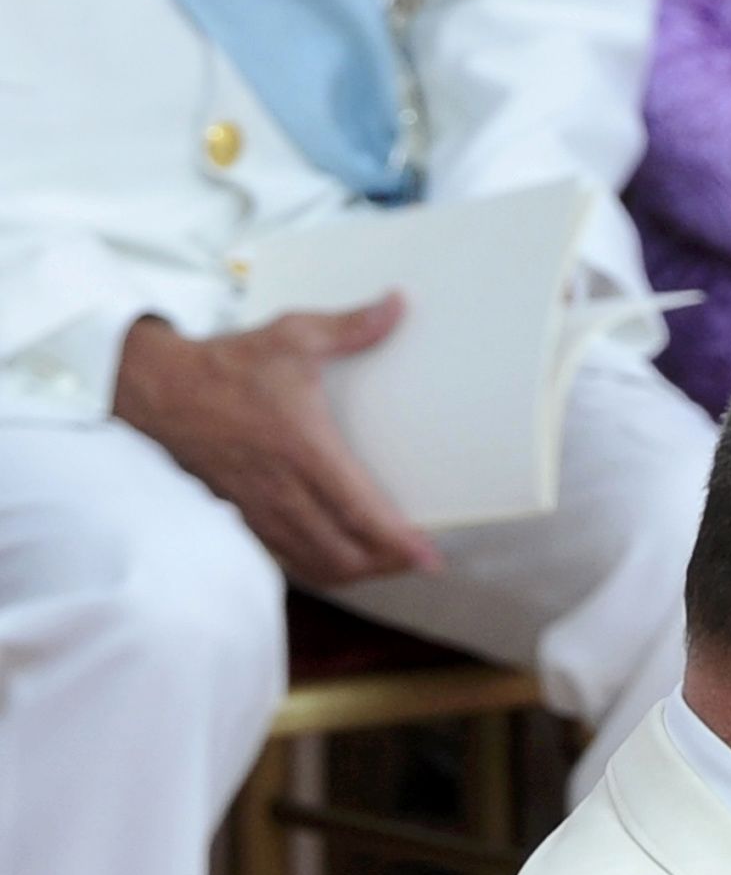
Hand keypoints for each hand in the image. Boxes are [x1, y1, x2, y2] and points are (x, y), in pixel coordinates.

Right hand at [110, 305, 438, 589]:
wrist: (157, 388)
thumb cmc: (228, 365)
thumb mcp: (293, 337)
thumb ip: (351, 328)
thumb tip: (398, 304)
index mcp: (305, 451)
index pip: (361, 514)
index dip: (400, 545)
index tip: (429, 558)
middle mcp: (285, 489)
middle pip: (347, 555)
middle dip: (387, 565)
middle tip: (415, 556)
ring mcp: (262, 508)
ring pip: (319, 564)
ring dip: (357, 571)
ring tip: (386, 561)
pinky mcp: (245, 514)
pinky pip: (290, 558)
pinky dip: (322, 567)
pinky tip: (341, 557)